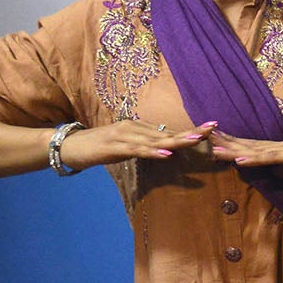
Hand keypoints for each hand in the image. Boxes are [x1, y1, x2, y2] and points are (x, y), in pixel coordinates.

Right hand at [61, 119, 216, 169]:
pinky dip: (152, 152)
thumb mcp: (126, 147)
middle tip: (214, 128)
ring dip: (176, 141)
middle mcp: (134, 128)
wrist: (68, 146)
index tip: (213, 129)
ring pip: (155, 140)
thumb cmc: (99, 148)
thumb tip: (165, 149)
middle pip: (167, 132)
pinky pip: (136, 150)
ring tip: (197, 140)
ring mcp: (123, 136)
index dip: (191, 131)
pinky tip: (166, 154)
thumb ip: (144, 146)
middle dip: (191, 131)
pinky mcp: (113, 147)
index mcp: (139, 128)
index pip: (170, 131)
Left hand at [209, 132, 282, 175]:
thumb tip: (274, 174)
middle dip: (226, 143)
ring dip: (234, 150)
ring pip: (257, 151)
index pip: (256, 148)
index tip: (215, 142)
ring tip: (212, 149)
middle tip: (201, 137)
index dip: (235, 145)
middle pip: (250, 146)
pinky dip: (255, 160)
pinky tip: (240, 161)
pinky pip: (273, 159)